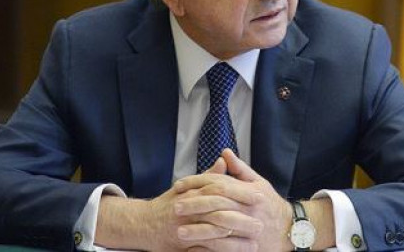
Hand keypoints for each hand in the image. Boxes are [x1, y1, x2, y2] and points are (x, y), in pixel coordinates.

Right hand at [96, 157, 258, 250]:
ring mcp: (185, 230)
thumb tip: (224, 160)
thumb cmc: (168, 204)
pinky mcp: (182, 246)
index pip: (221, 191)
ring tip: (254, 244)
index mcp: (193, 193)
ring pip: (214, 236)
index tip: (260, 197)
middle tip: (260, 224)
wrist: (143, 223)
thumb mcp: (187, 186)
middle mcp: (189, 211)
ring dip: (235, 242)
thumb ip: (208, 176)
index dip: (242, 195)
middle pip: (219, 215)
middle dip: (242, 221)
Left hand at [174, 149, 291, 251]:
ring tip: (179, 232)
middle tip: (175, 207)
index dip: (197, 183)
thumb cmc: (270, 204)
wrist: (291, 230)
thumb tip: (224, 152)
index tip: (179, 186)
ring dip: (198, 230)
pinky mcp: (248, 247)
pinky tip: (193, 249)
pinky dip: (208, 249)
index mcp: (250, 192)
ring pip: (220, 229)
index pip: (219, 183)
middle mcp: (250, 209)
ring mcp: (250, 229)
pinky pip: (225, 249)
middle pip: (217, 204)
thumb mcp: (259, 183)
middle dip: (194, 205)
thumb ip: (240, 169)